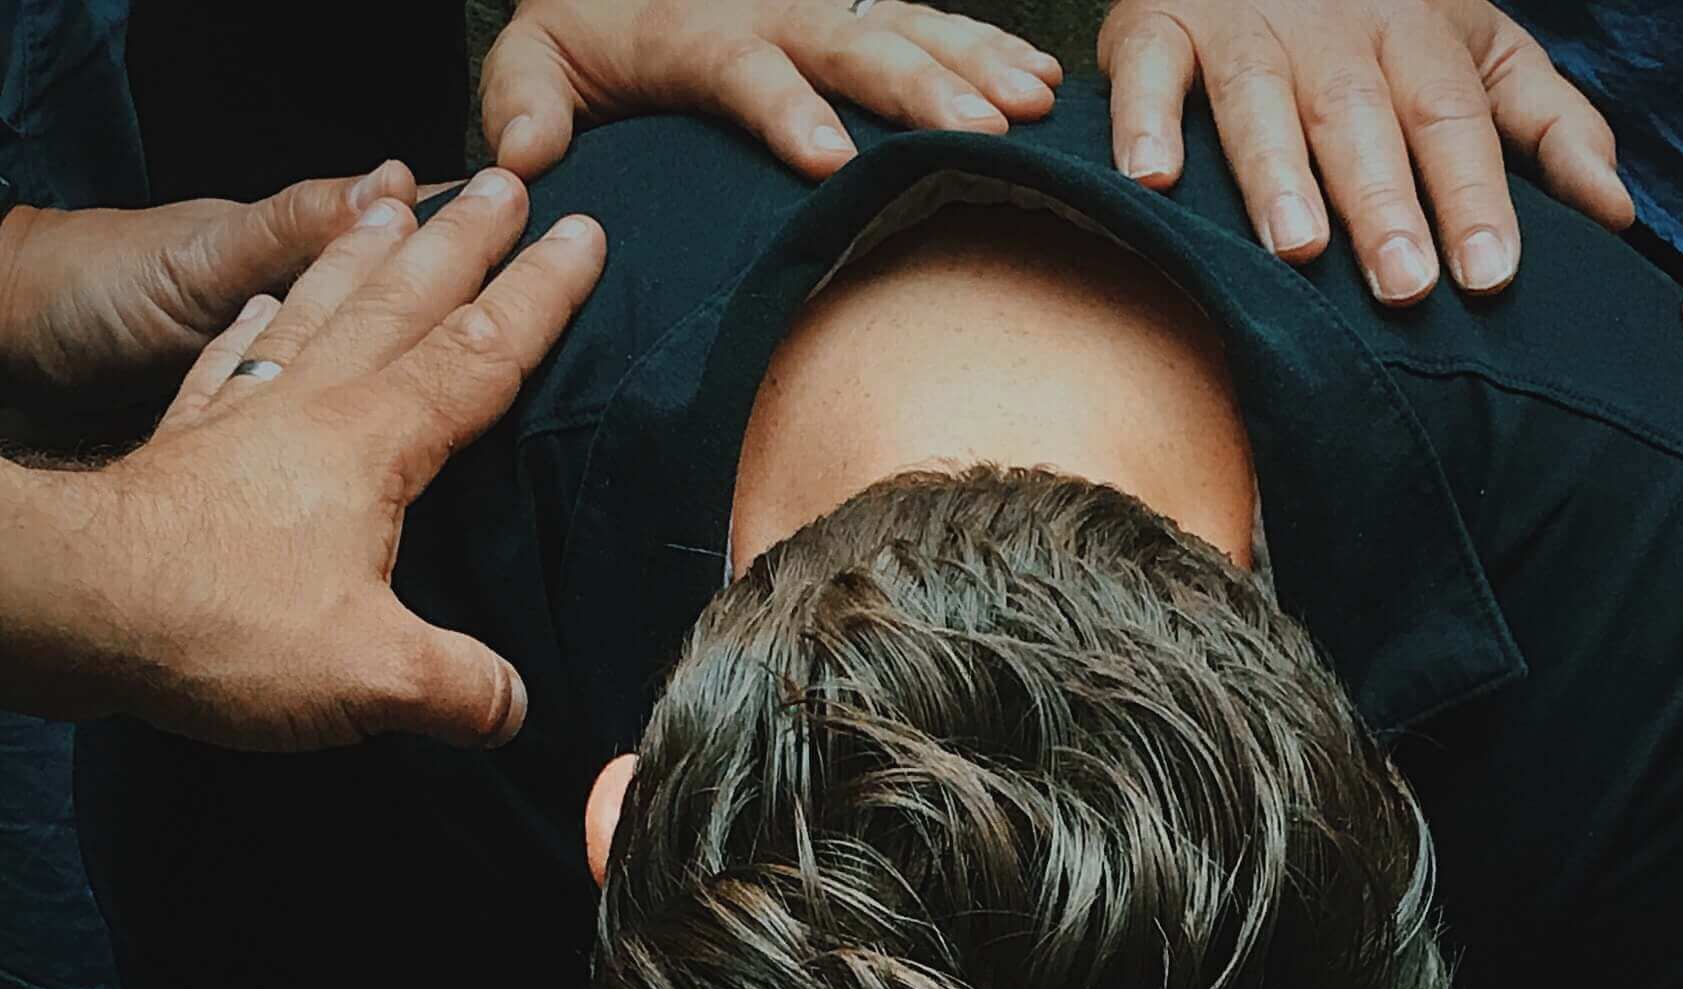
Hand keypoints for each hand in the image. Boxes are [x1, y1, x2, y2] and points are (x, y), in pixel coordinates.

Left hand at [25, 170, 604, 749]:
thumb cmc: (225, 625)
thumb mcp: (373, 677)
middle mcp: (312, 404)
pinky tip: (264, 306)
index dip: (538, 297)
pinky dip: (257, 321)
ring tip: (396, 203)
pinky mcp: (189, 440)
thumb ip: (460, 687)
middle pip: (403, 302)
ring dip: (366, 254)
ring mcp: (245, 412)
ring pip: (319, 307)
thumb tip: (513, 705)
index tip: (583, 236)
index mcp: (373, 442)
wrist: (80, 602)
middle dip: (462, 241)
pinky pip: (234, 356)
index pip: (477, 355)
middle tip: (504, 182)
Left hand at [482, 0, 1061, 179]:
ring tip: (1030, 108)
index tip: (827, 159)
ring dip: (973, 65)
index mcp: (696, 30)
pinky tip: (1040, 80)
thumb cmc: (583, 26)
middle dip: (919, 88)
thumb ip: (522, 101)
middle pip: (852, 43)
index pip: (746, 67)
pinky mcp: (853, 8)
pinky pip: (926, 18)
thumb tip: (524, 159)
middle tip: (978, 134)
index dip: (786, 109)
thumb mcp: (534, 57)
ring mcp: (820, 4)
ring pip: (905, 26)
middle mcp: (771, 7)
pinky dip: (985, 44)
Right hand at [1099, 0, 1629, 303]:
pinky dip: (1144, 121)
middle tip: (1403, 285)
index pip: (1456, 121)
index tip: (1492, 275)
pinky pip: (1149, 69)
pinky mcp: (1158, 23)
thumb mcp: (1480, 52)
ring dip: (1276, 171)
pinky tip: (1154, 179)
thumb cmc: (1381, 21)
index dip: (1476, 197)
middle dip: (1385, 200)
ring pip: (1262, 97)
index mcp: (1418, 39)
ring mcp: (1244, 24)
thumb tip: (1617, 212)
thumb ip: (1548, 127)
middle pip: (1365, 119)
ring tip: (1297, 245)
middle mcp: (1333, 30)